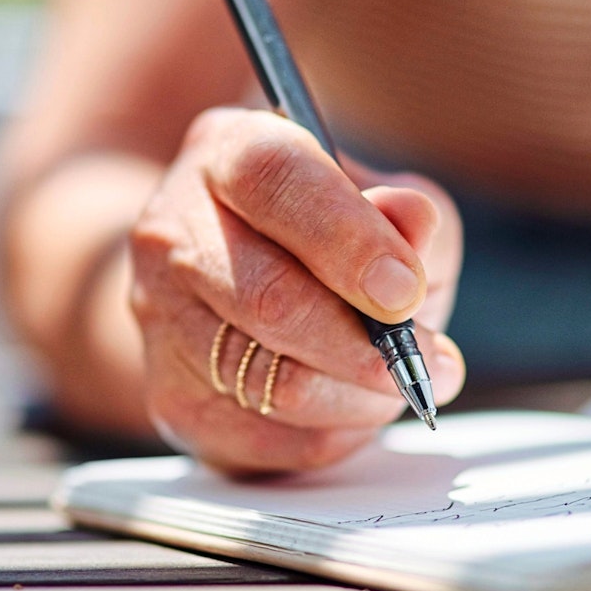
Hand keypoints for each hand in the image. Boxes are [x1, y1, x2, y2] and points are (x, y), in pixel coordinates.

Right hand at [129, 107, 466, 474]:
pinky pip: (268, 438)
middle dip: (366, 345)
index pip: (274, 180)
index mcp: (227, 152)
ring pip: (272, 382)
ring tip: (399, 381)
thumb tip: (413, 221)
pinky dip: (333, 434)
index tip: (406, 291)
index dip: (347, 238)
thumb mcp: (380, 203)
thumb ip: (406, 211)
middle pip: (269, 299)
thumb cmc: (323, 239)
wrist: (229, 290)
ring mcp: (159, 318)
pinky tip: (353, 407)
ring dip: (360, 397)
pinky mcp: (170, 397)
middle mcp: (172, 229)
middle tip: (431, 363)